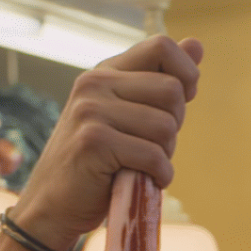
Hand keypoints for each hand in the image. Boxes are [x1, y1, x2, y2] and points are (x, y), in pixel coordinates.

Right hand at [10, 36, 204, 250]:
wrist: (53, 205)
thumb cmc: (97, 163)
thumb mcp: (127, 114)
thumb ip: (160, 81)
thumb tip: (197, 45)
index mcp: (105, 71)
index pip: (161, 46)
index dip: (185, 74)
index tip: (180, 103)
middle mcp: (95, 83)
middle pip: (172, 91)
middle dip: (175, 125)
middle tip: (152, 147)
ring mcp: (91, 110)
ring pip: (166, 126)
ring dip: (165, 155)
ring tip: (142, 166)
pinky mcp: (94, 141)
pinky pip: (153, 155)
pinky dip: (159, 176)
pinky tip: (144, 182)